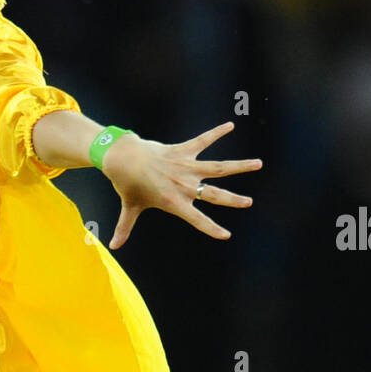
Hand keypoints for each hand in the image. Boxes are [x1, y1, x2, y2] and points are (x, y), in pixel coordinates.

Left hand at [102, 122, 259, 248]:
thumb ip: (124, 227)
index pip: (196, 219)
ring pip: (217, 167)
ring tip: (258, 163)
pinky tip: (230, 125)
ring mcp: (185, 167)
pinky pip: (202, 140)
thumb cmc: (127, 185)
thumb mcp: (129, 208)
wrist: (122, 159)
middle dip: (232, 199)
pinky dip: (215, 132)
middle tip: (249, 202)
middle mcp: (183, 185)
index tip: (226, 235)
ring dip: (239, 166)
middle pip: (214, 194)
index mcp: (173, 202)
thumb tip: (112, 247)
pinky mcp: (182, 150)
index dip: (210, 228)